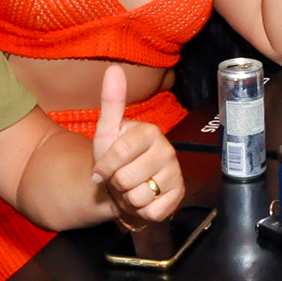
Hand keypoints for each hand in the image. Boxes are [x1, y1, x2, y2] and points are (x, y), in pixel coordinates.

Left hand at [92, 65, 183, 227]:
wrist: (124, 189)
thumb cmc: (114, 160)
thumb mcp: (107, 132)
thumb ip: (111, 101)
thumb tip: (113, 68)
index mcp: (150, 132)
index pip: (119, 153)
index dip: (105, 166)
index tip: (102, 168)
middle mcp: (167, 151)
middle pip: (127, 178)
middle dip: (117, 183)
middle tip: (121, 178)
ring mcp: (175, 175)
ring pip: (139, 197)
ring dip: (128, 199)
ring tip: (131, 188)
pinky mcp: (178, 197)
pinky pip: (153, 211)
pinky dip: (142, 212)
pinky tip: (144, 200)